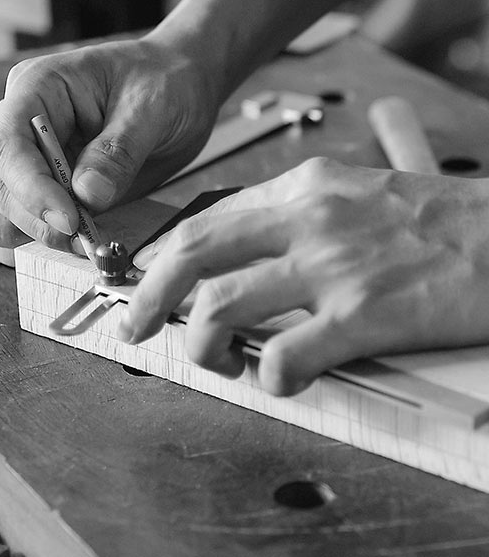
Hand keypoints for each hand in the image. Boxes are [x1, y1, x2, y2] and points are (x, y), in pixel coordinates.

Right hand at [0, 37, 218, 262]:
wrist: (181, 88)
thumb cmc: (164, 81)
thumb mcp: (151, 107)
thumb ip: (118, 152)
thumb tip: (86, 197)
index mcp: (39, 88)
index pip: (11, 142)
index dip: (32, 187)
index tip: (69, 219)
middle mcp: (25, 126)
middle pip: (3, 184)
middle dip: (38, 220)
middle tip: (87, 240)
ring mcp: (35, 160)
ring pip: (5, 210)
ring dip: (39, 237)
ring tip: (87, 246)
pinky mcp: (52, 189)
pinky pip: (27, 222)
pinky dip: (44, 242)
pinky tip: (78, 247)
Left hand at [121, 158, 488, 394]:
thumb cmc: (437, 219)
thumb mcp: (356, 193)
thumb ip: (299, 216)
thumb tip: (246, 251)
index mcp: (302, 189)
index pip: (205, 221)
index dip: (163, 258)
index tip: (147, 283)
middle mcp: (307, 220)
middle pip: (194, 255)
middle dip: (148, 296)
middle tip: (134, 325)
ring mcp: (332, 266)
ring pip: (222, 307)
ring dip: (203, 344)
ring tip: (220, 362)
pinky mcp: (364, 314)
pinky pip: (285, 355)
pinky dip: (268, 378)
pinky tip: (279, 381)